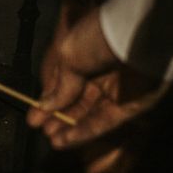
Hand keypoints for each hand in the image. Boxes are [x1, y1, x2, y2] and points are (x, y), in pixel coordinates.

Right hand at [28, 7, 163, 148]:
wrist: (139, 32)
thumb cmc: (99, 36)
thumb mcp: (68, 57)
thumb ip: (58, 87)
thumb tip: (45, 107)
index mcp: (87, 56)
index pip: (65, 85)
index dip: (48, 102)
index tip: (33, 118)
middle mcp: (103, 74)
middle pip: (77, 103)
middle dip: (58, 118)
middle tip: (41, 129)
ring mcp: (118, 91)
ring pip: (89, 116)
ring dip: (68, 129)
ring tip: (50, 139)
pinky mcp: (130, 106)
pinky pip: (103, 123)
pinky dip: (83, 133)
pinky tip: (64, 140)